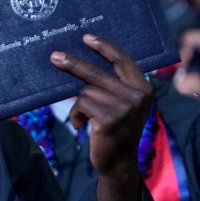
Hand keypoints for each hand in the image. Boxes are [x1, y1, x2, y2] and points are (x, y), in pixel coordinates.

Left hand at [50, 34, 152, 179]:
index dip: (104, 47)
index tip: (86, 37)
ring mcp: (124, 108)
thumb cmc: (116, 130)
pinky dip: (77, 114)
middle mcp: (137, 96)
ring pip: (86, 91)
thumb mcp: (121, 105)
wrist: (119, 163)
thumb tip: (79, 64)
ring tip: (82, 117)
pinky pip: (81, 105)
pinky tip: (82, 126)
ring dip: (78, 104)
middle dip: (73, 64)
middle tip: (55, 57)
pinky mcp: (109, 119)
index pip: (123, 60)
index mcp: (144, 88)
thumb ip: (112, 86)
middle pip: (97, 72)